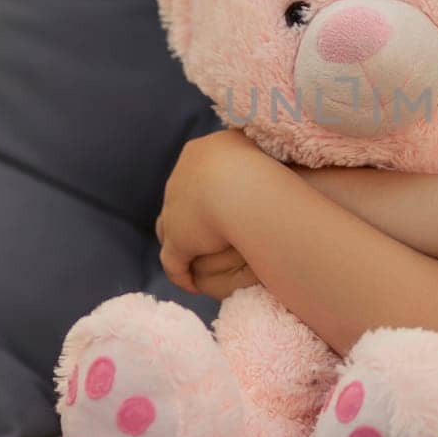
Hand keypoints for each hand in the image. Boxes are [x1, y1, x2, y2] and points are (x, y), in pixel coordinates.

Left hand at [156, 128, 265, 292]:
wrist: (248, 187)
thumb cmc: (270, 170)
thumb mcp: (266, 159)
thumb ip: (261, 166)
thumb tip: (270, 170)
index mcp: (201, 151)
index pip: (194, 173)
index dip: (205, 190)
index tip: (220, 203)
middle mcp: (182, 175)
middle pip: (178, 197)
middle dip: (189, 215)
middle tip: (208, 235)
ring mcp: (174, 207)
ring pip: (167, 227)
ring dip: (182, 244)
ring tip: (195, 262)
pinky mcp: (177, 238)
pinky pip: (174, 261)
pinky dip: (181, 273)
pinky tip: (191, 285)